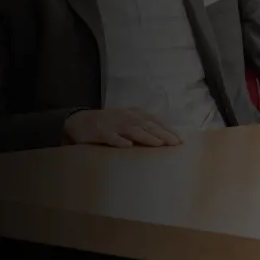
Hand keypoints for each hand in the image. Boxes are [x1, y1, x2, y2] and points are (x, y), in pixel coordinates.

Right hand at [63, 108, 182, 147]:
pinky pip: (111, 137)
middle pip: (148, 125)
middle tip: (176, 143)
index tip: (181, 139)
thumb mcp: (127, 120)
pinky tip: (127, 146)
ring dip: (147, 136)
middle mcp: (126, 117)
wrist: (79, 120)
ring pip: (133, 130)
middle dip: (163, 133)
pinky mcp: (100, 132)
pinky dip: (119, 141)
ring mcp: (113, 124)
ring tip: (159, 144)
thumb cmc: (109, 123)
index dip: (168, 129)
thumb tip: (164, 138)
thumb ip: (142, 126)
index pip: (155, 120)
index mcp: (135, 114)